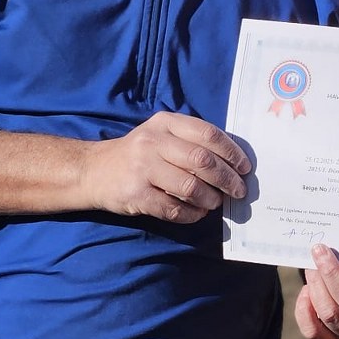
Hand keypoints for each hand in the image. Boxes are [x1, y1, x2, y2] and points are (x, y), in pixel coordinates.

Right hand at [83, 112, 250, 223]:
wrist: (93, 171)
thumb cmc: (138, 153)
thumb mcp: (161, 134)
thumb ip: (191, 141)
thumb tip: (232, 162)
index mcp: (165, 123)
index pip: (208, 134)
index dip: (232, 152)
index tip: (244, 168)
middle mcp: (153, 142)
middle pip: (203, 161)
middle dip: (227, 179)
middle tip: (239, 190)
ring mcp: (143, 169)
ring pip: (191, 187)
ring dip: (210, 199)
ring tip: (216, 202)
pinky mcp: (136, 195)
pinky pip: (173, 209)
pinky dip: (192, 214)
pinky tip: (197, 213)